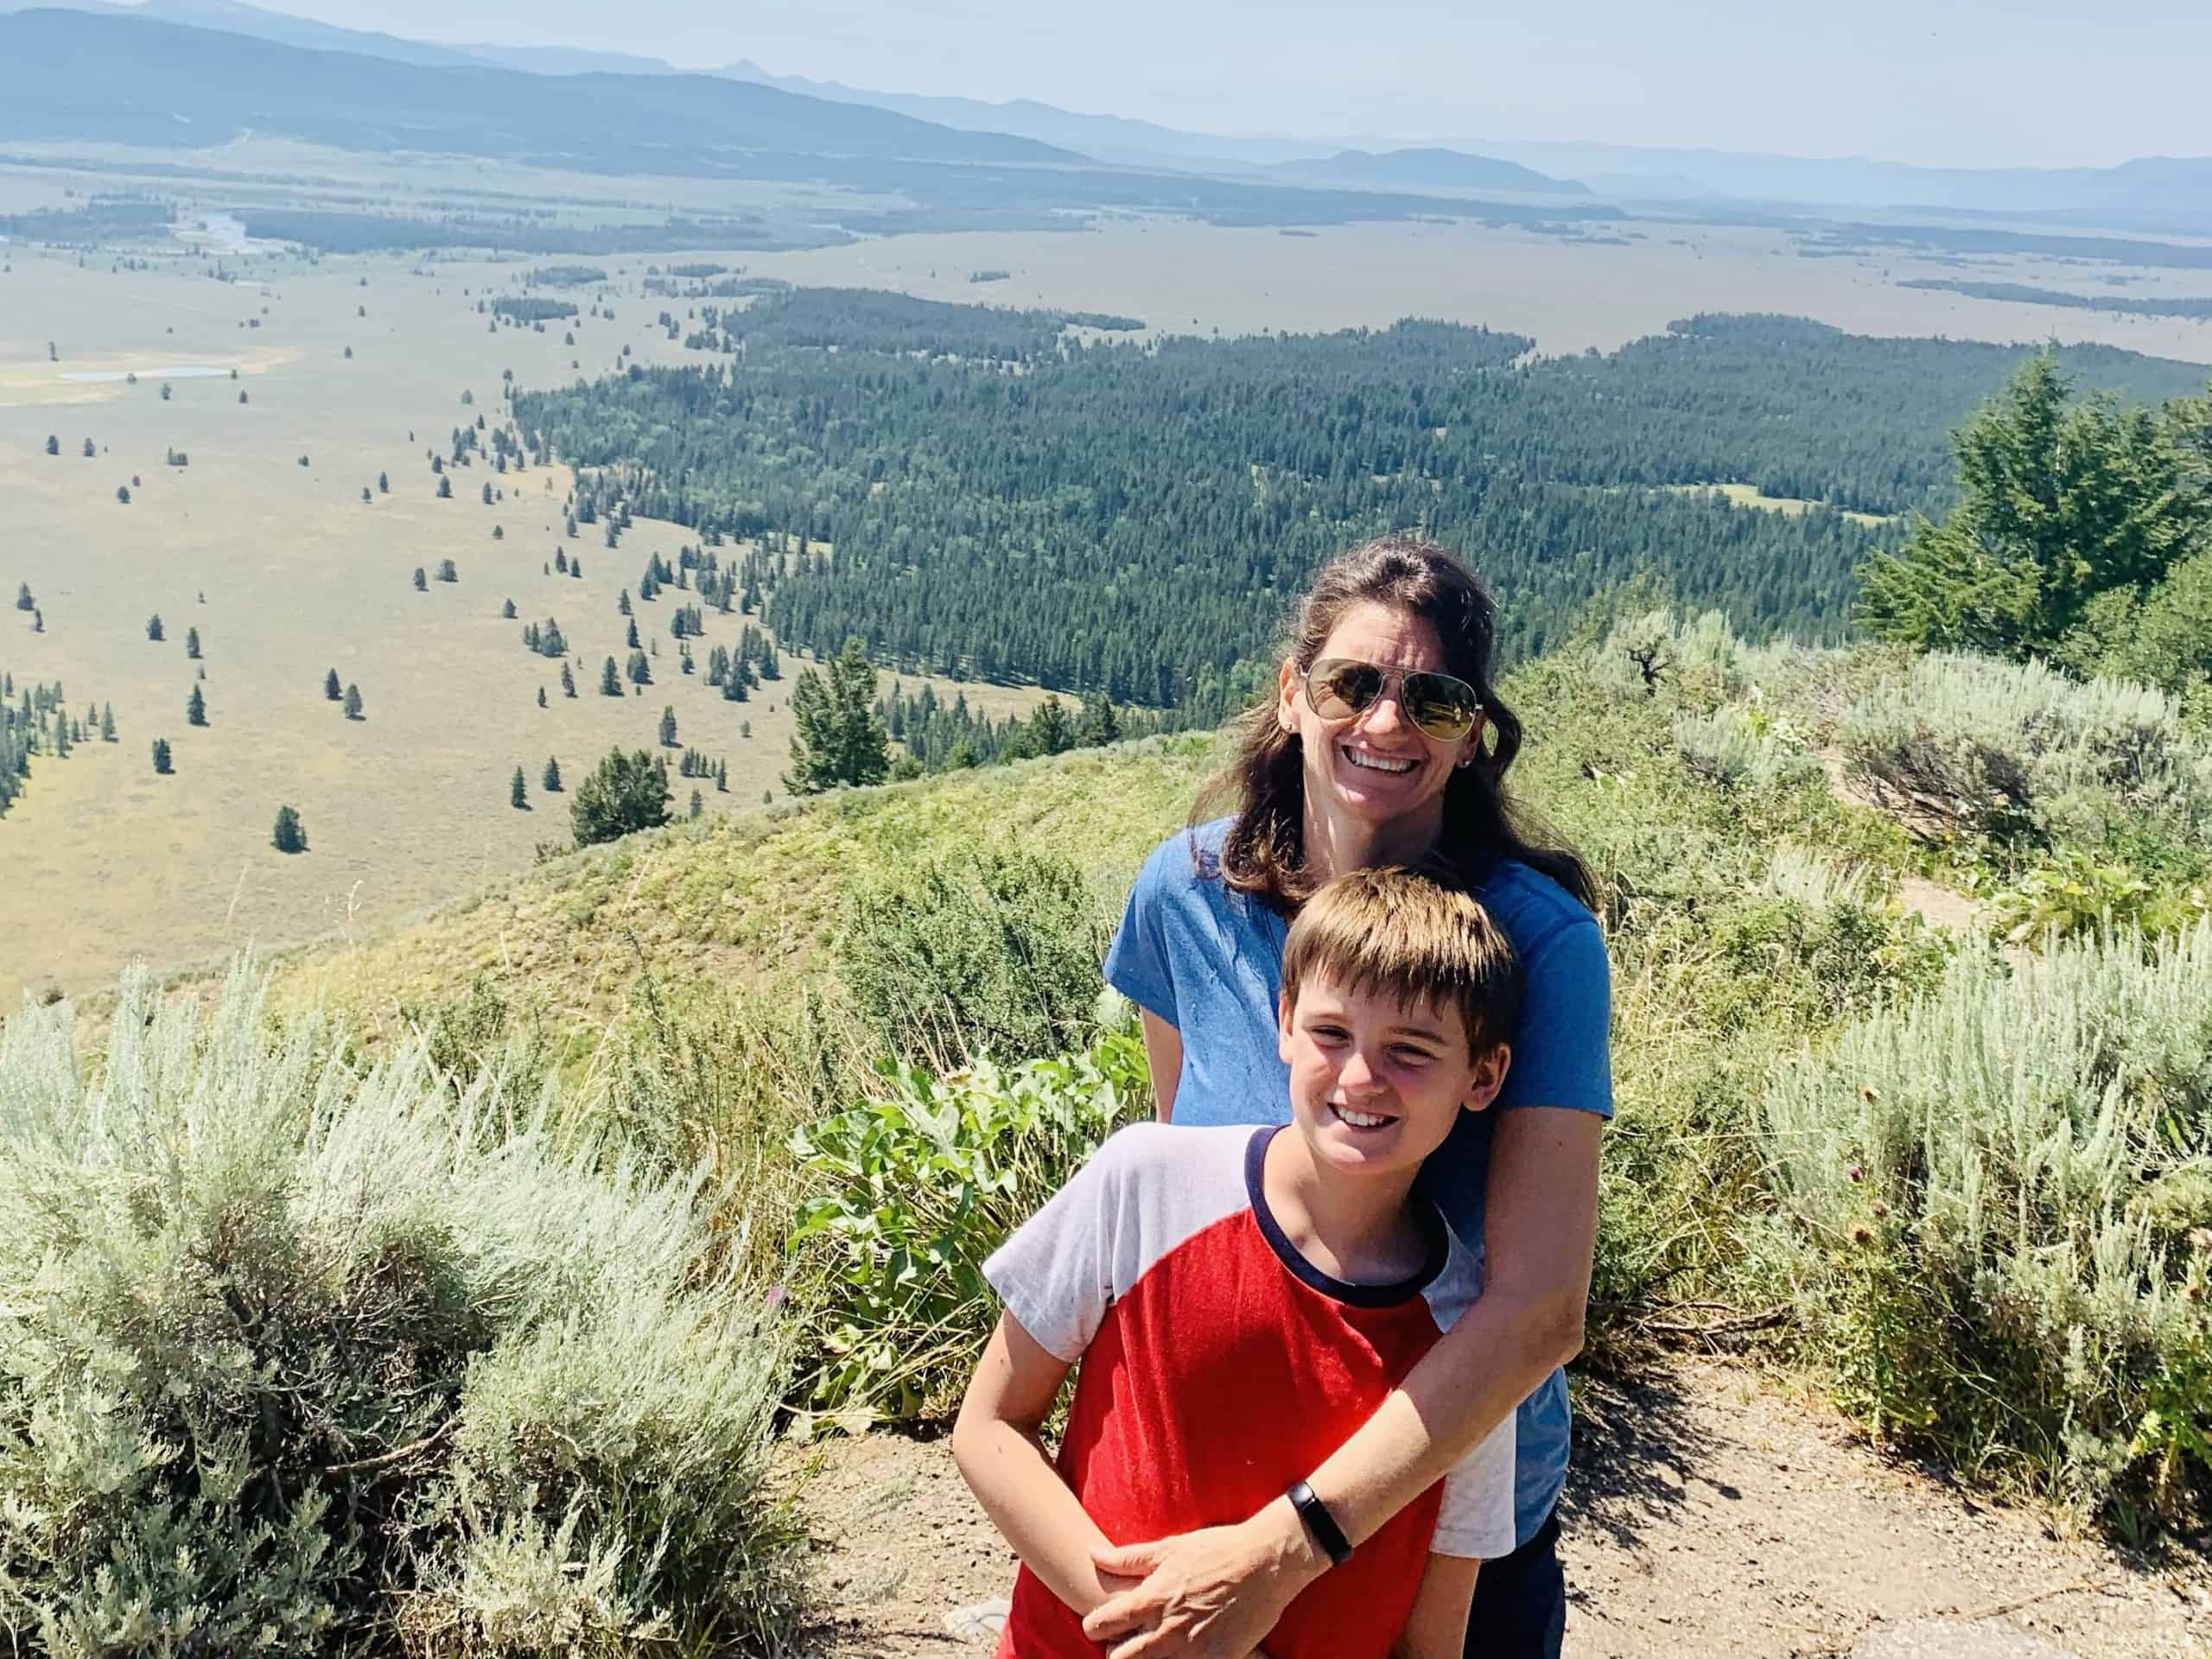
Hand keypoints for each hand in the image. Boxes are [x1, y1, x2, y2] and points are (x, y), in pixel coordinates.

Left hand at [1080, 1502, 1327, 1658]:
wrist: (1267, 1563)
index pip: (1101, 1626)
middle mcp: (1169, 1630)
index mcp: (1153, 1599)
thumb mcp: (1170, 1548)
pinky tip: (1185, 1649)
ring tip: (1156, 1644)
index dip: (1095, 1626)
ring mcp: (1194, 1650)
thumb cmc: (1217, 1550)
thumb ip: (1127, 1559)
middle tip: (1127, 1639)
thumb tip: (1091, 1553)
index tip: (1102, 1623)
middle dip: (1115, 1652)